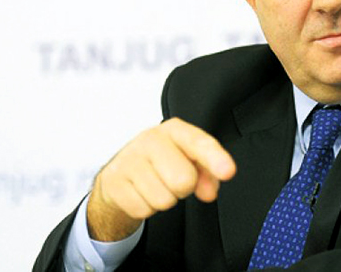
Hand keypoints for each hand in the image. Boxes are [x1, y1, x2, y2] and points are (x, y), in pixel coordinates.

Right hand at [86, 117, 235, 240]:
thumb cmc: (162, 163)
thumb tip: (209, 191)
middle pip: (183, 179)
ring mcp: (129, 160)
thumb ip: (208, 173)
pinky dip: (147, 208)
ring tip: (156, 185)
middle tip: (172, 180)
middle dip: (184, 188)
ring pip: (164, 198)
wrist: (121, 173)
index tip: (228, 171)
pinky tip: (141, 192)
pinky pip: (144, 210)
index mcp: (174, 130)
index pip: (198, 142)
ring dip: (165, 199)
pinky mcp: (113, 182)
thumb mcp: (188, 161)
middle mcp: (150, 139)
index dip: (215, 158)